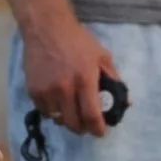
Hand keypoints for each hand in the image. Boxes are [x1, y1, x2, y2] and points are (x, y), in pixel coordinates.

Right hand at [22, 13, 123, 136]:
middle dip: (82, 128)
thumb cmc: (78, 41)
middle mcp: (65, 88)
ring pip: (58, 119)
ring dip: (67, 119)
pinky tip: (58, 103)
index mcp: (85, 79)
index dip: (97, 129)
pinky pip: (44, 111)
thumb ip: (113, 80)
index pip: (91, 115)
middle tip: (86, 125)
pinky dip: (52, 112)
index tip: (100, 132)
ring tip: (71, 112)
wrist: (47, 28)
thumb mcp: (102, 57)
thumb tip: (126, 102)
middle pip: (73, 123)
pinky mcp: (33, 90)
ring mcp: (47, 90)